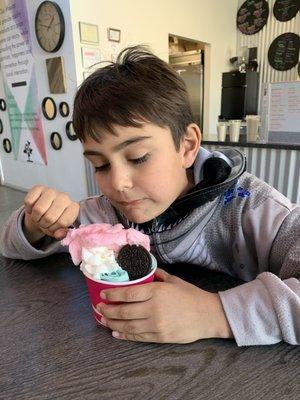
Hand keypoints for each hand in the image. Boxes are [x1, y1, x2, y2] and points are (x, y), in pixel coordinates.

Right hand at [23, 185, 79, 243]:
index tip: (53, 227)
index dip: (54, 229)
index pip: (62, 223)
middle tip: (44, 223)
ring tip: (39, 217)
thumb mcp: (59, 230)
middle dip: (44, 224)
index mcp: (73, 208)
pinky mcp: (39, 187)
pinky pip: (29, 201)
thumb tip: (59, 234)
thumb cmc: (54, 221)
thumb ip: (61, 234)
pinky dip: (29, 209)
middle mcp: (65, 197)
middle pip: (49, 217)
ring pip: (38, 209)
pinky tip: (34, 208)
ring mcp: (52, 191)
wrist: (44, 212)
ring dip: (36, 218)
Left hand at [97, 268, 232, 343]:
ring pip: (128, 325)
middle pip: (124, 311)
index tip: (103, 294)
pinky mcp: (159, 337)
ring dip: (113, 323)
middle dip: (108, 310)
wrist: (208, 315)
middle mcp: (153, 308)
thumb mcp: (174, 281)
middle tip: (99, 308)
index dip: (113, 295)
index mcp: (156, 291)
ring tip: (103, 320)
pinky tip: (116, 332)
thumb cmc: (191, 295)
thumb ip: (158, 275)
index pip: (128, 294)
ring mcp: (156, 324)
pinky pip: (138, 337)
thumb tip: (147, 270)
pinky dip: (125, 335)